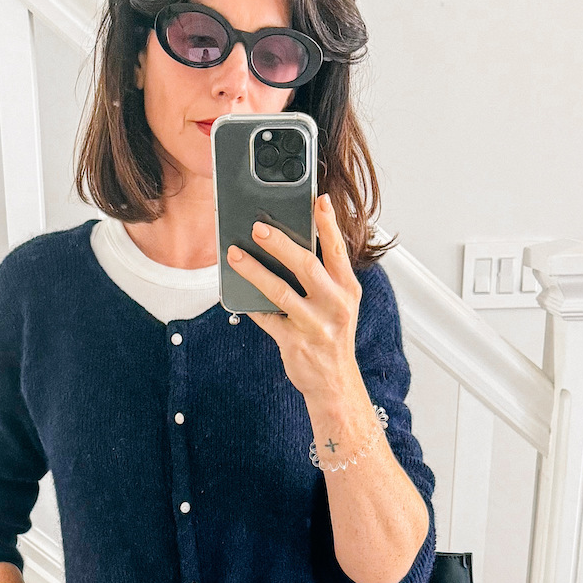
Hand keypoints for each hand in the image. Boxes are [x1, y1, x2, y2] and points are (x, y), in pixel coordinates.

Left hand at [226, 194, 362, 406]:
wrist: (335, 383)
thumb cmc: (333, 336)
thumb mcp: (340, 304)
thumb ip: (325, 276)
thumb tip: (292, 245)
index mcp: (348, 289)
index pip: (337, 250)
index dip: (328, 224)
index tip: (319, 199)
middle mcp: (335, 305)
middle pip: (306, 266)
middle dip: (280, 243)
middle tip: (257, 227)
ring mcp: (314, 325)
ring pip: (280, 291)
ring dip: (254, 271)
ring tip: (235, 255)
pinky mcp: (294, 343)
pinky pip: (266, 318)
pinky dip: (249, 304)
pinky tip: (234, 291)